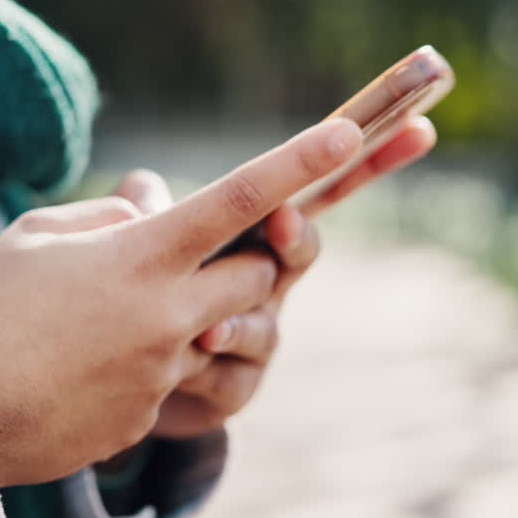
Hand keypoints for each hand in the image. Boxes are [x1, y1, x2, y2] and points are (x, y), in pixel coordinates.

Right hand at [0, 119, 362, 487]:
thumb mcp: (33, 236)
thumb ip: (107, 216)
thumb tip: (152, 210)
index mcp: (140, 257)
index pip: (236, 198)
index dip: (296, 161)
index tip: (344, 132)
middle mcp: (167, 314)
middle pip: (257, 278)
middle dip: (248, 263)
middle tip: (202, 256)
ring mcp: (162, 370)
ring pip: (221, 333)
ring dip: (192, 317)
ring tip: (111, 321)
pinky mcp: (149, 415)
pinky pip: (177, 379)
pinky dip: (147, 363)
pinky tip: (85, 367)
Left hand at [113, 116, 436, 438]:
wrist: (117, 382)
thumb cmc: (136, 296)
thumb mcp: (137, 243)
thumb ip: (144, 210)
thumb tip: (143, 191)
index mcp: (254, 233)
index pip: (315, 188)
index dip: (365, 158)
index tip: (400, 129)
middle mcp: (268, 281)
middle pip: (303, 251)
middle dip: (295, 238)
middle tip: (279, 222)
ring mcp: (259, 336)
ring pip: (265, 323)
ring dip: (236, 323)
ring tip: (207, 329)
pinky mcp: (236, 388)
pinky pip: (232, 377)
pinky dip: (205, 368)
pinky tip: (186, 364)